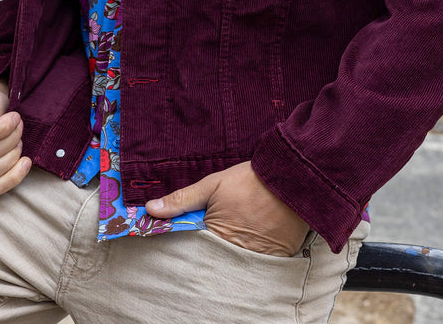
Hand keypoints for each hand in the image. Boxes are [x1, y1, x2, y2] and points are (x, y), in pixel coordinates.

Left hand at [145, 161, 308, 255]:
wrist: (292, 179)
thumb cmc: (250, 180)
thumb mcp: (212, 184)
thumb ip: (182, 199)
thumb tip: (151, 208)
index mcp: (216, 236)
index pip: (193, 252)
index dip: (188, 247)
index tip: (184, 242)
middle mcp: (235, 253)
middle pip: (214, 261)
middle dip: (210, 253)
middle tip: (217, 235)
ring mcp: (257, 258)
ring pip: (235, 264)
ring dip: (231, 254)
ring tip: (238, 234)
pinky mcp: (277, 258)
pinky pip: (258, 264)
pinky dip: (254, 255)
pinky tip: (255, 239)